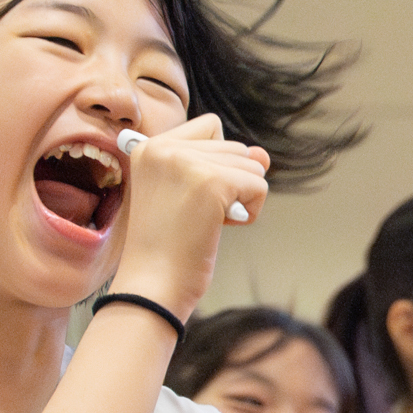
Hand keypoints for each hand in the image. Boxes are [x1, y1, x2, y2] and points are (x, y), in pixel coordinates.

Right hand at [108, 113, 269, 317]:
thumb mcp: (192, 196)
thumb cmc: (167, 247)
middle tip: (195, 215)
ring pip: (251, 166)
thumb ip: (226, 165)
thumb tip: (263, 155)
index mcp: (149, 146)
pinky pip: (259, 186)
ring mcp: (187, 162)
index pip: (210, 127)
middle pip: (234, 146)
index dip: (216, 164)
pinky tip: (220, 227)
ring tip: (206, 222)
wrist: (151, 285)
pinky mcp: (212, 183)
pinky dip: (251, 212)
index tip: (192, 196)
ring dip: (241, 198)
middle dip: (230, 183)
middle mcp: (164, 147)